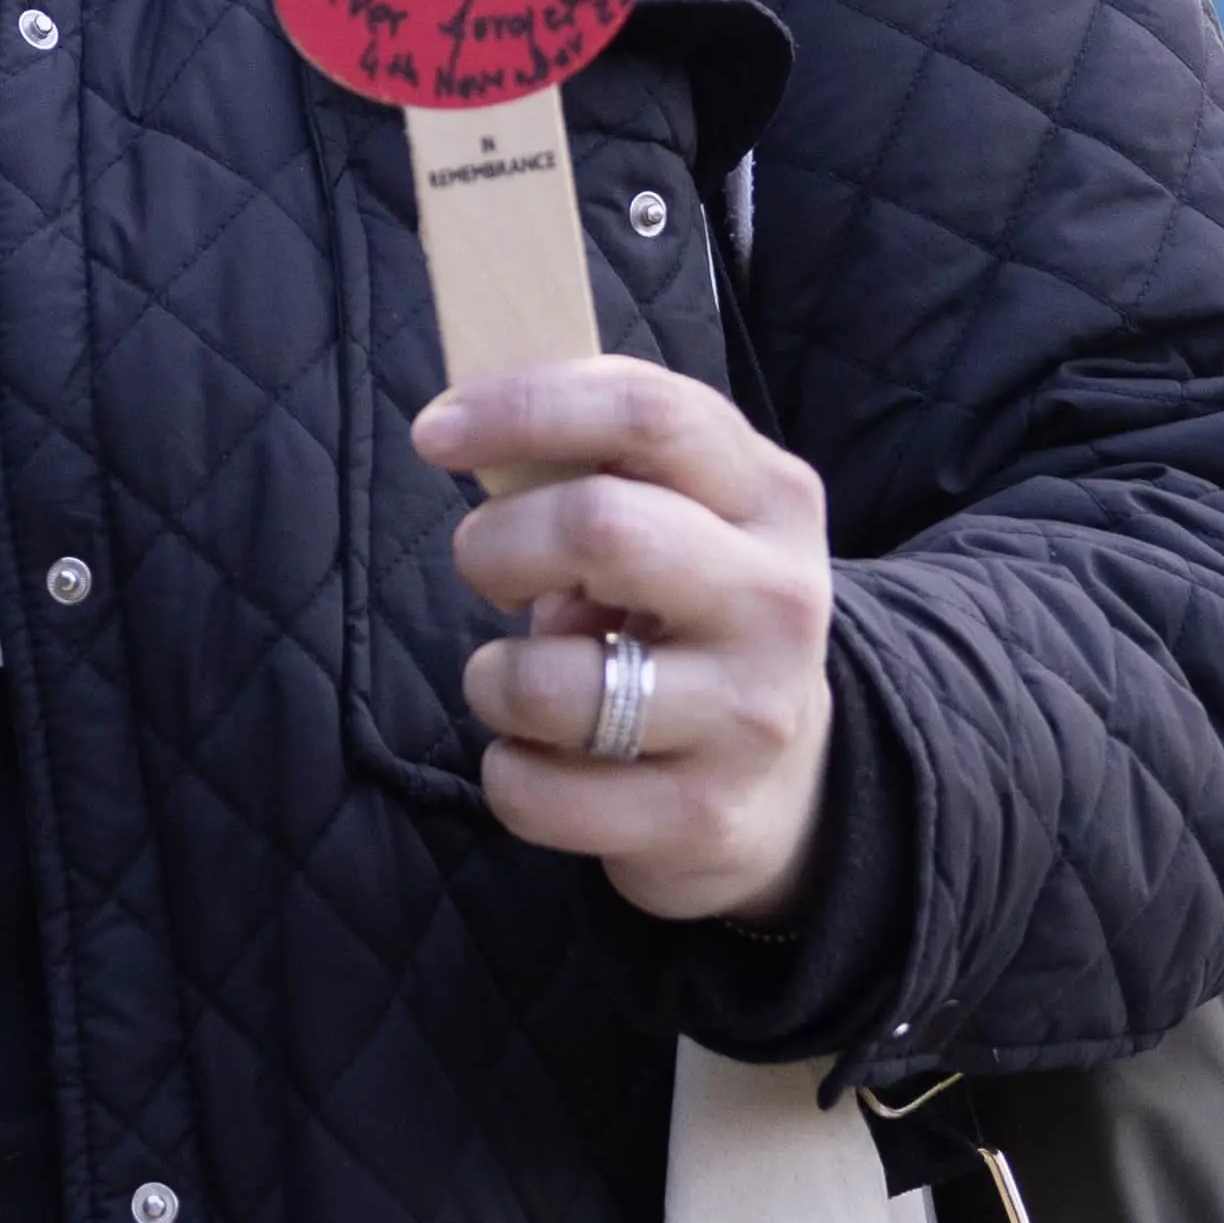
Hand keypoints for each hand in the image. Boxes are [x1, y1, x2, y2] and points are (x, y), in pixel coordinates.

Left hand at [414, 355, 837, 928]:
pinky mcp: (704, 814)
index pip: (647, 412)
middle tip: (486, 572)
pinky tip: (542, 760)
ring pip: (552, 682)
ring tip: (521, 684)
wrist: (789, 786)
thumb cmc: (689, 622)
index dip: (524, 408)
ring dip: (493, 681)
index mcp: (770, 497)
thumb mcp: (683, 521)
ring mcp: (748, 713)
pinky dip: (508, 773)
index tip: (434, 433)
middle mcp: (776, 598)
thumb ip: (599, 465)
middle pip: (598, 527)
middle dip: (496, 546)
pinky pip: (540, 791)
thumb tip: (466, 429)